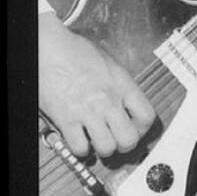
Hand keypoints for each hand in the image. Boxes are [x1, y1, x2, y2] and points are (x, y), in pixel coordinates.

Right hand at [37, 7, 157, 158]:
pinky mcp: (67, 119)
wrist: (49, 47)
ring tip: (95, 140)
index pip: (147, 117)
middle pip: (129, 139)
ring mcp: (88, 111)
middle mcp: (108, 100)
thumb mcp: (108, 63)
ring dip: (102, 148)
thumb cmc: (74, 49)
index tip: (134, 129)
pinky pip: (80, 148)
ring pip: (106, 148)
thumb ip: (119, 85)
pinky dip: (80, 148)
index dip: (142, 129)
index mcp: (121, 84)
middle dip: (123, 145)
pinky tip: (78, 138)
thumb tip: (124, 101)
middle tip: (116, 141)